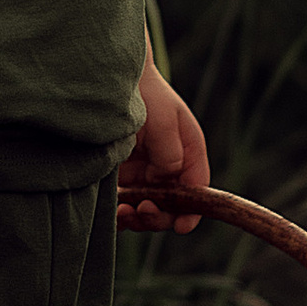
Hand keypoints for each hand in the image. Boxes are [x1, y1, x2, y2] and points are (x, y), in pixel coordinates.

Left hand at [117, 55, 209, 230]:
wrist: (109, 80)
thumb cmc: (142, 93)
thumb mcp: (162, 118)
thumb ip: (171, 150)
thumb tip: (169, 177)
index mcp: (187, 153)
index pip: (197, 190)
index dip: (192, 212)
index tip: (181, 225)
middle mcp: (168, 167)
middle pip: (172, 206)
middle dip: (160, 216)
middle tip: (143, 211)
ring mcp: (143, 173)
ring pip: (147, 209)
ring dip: (139, 218)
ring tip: (126, 212)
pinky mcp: (121, 176)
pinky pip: (125, 203)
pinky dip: (121, 212)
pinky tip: (115, 211)